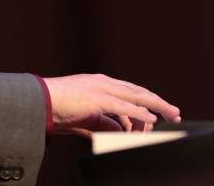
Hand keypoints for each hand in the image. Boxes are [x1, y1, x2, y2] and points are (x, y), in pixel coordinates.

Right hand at [43, 74, 180, 137]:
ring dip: (156, 105)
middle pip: (138, 91)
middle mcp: (103, 82)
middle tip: (175, 113)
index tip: (161, 112)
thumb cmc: (56, 108)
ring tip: (170, 115)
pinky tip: (150, 119)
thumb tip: (119, 131)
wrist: (38, 101)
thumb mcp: (85, 118)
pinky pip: (123, 106)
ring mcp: (100, 88)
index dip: (148, 101)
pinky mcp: (96, 98)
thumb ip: (103, 123)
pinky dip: (139, 112)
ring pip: (136, 96)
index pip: (131, 92)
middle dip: (158, 102)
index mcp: (100, 84)